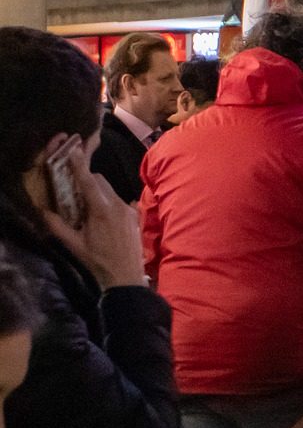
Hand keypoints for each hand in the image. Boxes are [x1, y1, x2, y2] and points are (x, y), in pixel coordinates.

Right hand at [40, 142, 145, 288]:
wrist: (125, 277)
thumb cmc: (97, 261)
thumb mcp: (73, 244)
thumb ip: (56, 226)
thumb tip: (42, 211)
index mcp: (102, 210)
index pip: (89, 181)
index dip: (79, 165)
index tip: (72, 151)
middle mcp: (118, 205)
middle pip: (100, 181)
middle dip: (87, 180)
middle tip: (73, 189)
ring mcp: (129, 209)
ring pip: (110, 190)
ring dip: (98, 192)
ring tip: (87, 207)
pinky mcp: (134, 215)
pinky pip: (119, 200)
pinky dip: (108, 202)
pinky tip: (102, 217)